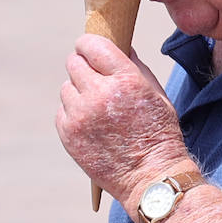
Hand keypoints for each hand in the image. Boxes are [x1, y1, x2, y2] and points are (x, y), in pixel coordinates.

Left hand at [56, 37, 192, 211]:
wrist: (151, 177)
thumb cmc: (159, 134)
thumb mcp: (157, 94)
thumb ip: (134, 67)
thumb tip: (119, 45)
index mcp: (125, 80)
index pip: (91, 44)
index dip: (89, 45)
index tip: (91, 50)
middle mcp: (99, 94)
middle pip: (73, 62)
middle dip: (84, 67)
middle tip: (95, 80)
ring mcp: (80, 116)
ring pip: (66, 87)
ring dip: (78, 92)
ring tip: (98, 109)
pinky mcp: (69, 134)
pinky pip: (62, 111)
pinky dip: (74, 114)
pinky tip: (92, 125)